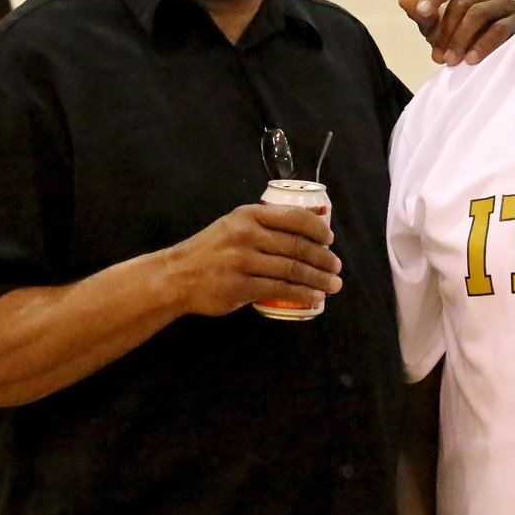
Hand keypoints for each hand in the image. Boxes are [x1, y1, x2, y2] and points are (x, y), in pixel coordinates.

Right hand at [171, 203, 341, 315]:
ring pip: (292, 269)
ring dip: (319, 279)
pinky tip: (314, 298)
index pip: (294, 218)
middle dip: (323, 258)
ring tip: (333, 284)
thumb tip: (306, 235)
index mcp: (249, 216)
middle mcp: (247, 235)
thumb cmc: (212, 250)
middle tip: (337, 267)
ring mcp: (243, 262)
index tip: (330, 239)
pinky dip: (302, 294)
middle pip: (297, 246)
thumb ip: (264, 226)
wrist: (177, 275)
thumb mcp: (234, 225)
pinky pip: (280, 290)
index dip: (318, 229)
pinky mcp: (240, 287)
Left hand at [398, 0, 514, 65]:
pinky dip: (483, 45)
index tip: (421, 13)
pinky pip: (500, 29)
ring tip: (450, 61)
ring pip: (479, 13)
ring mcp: (507, 1)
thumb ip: (421, 13)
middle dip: (446, 30)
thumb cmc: (459, 34)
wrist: (490, 54)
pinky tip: (471, 60)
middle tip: (437, 55)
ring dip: (461, 39)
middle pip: (462, 2)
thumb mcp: (436, 26)